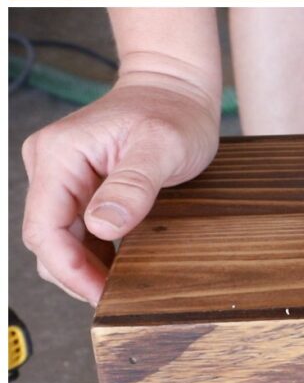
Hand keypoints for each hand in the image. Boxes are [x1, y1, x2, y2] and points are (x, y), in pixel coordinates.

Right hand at [21, 82, 219, 304]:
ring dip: (85, 264)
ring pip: (61, 237)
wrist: (178, 87)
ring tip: (120, 283)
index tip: (100, 292)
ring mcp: (62, 173)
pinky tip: (119, 263)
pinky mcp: (78, 183)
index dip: (69, 268)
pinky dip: (95, 249)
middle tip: (115, 295)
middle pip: (48, 238)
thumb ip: (134, 184)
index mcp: (60, 153)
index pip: (45, 228)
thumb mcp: (165, 146)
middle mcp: (51, 163)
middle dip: (77, 272)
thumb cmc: (175, 110)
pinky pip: (77, 227)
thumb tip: (102, 226)